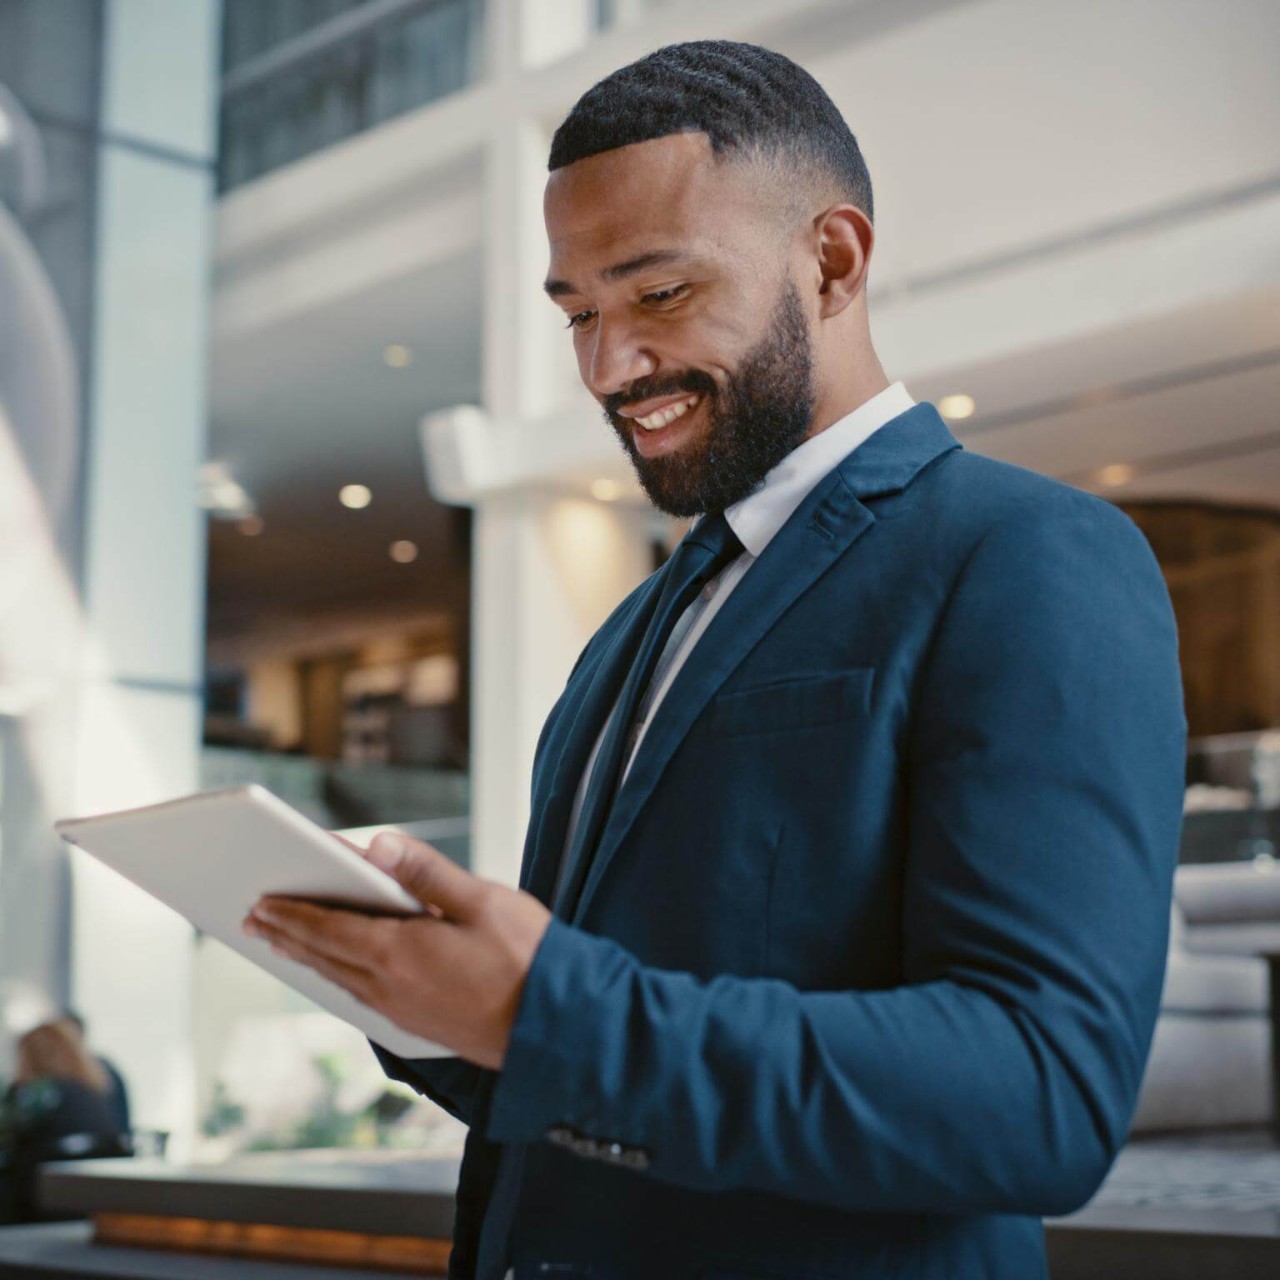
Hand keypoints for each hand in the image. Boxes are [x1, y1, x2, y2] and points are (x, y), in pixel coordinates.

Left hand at [241, 832, 551, 1069]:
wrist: (558, 1030)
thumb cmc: (529, 958)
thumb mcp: (483, 901)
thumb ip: (428, 872)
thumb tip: (379, 843)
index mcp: (400, 951)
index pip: (329, 927)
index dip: (292, 912)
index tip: (260, 901)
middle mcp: (389, 987)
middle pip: (324, 956)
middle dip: (286, 934)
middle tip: (253, 920)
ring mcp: (402, 1011)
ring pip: (339, 979)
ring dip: (307, 958)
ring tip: (282, 944)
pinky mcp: (418, 1026)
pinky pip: (360, 998)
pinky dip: (336, 979)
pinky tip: (338, 976)